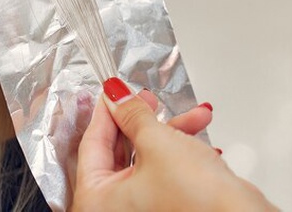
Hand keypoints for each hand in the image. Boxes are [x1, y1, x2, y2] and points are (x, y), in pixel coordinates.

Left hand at [73, 77, 275, 211]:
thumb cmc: (198, 201)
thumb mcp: (157, 142)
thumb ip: (132, 115)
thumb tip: (117, 96)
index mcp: (97, 201)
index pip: (93, 144)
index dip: (107, 111)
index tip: (115, 91)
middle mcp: (114, 210)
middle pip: (119, 151)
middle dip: (142, 121)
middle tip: (147, 98)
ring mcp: (140, 210)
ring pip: (146, 158)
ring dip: (171, 133)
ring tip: (195, 116)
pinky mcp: (164, 207)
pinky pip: (162, 171)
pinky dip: (179, 152)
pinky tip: (199, 136)